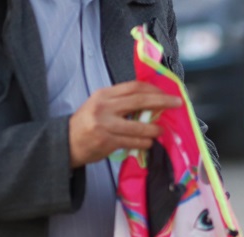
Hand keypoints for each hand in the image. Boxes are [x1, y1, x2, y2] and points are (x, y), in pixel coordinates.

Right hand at [67, 81, 182, 166]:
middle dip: (162, 101)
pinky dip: (144, 143)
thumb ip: (121, 102)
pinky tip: (148, 143)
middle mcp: (104, 107)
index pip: (134, 87)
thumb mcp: (100, 105)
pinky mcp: (107, 142)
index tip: (167, 93)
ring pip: (139, 126)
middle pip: (139, 100)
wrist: (66, 142)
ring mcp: (105, 125)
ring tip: (161, 130)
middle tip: (177, 104)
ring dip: (154, 129)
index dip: (154, 89)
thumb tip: (151, 103)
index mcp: (104, 94)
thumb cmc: (88, 123)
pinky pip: (133, 142)